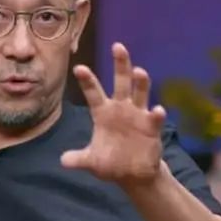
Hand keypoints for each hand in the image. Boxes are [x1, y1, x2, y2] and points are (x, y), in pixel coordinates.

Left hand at [61, 42, 166, 187]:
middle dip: (120, 65)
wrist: (133, 174)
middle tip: (117, 46)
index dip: (87, 81)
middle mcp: (122, 109)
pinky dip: (157, 114)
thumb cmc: (112, 162)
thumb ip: (78, 159)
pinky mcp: (152, 127)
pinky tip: (157, 110)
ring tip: (139, 71)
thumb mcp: (92, 162)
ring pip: (140, 93)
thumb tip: (62, 161)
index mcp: (103, 113)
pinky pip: (155, 118)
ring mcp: (138, 115)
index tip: (78, 68)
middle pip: (121, 82)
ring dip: (141, 83)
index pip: (94, 93)